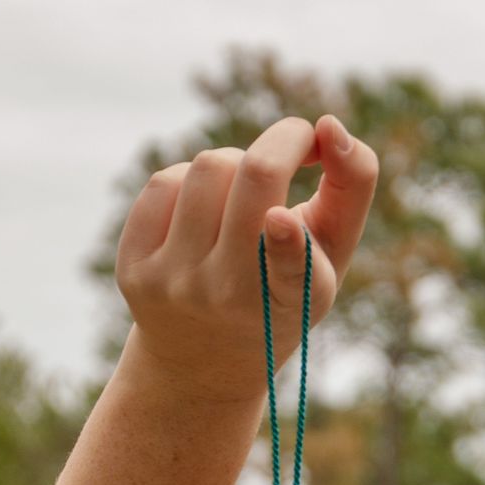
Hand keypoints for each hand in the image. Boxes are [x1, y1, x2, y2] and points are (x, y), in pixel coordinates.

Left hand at [113, 113, 379, 406]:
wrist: (204, 359)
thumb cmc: (283, 291)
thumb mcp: (330, 254)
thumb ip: (352, 189)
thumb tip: (328, 125)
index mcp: (290, 306)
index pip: (291, 277)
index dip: (287, 245)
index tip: (280, 221)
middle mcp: (229, 299)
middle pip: (253, 181)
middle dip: (284, 141)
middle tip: (301, 140)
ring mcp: (176, 285)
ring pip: (210, 167)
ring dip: (236, 164)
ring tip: (243, 197)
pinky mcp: (133, 271)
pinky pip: (165, 182)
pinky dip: (191, 182)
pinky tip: (203, 213)